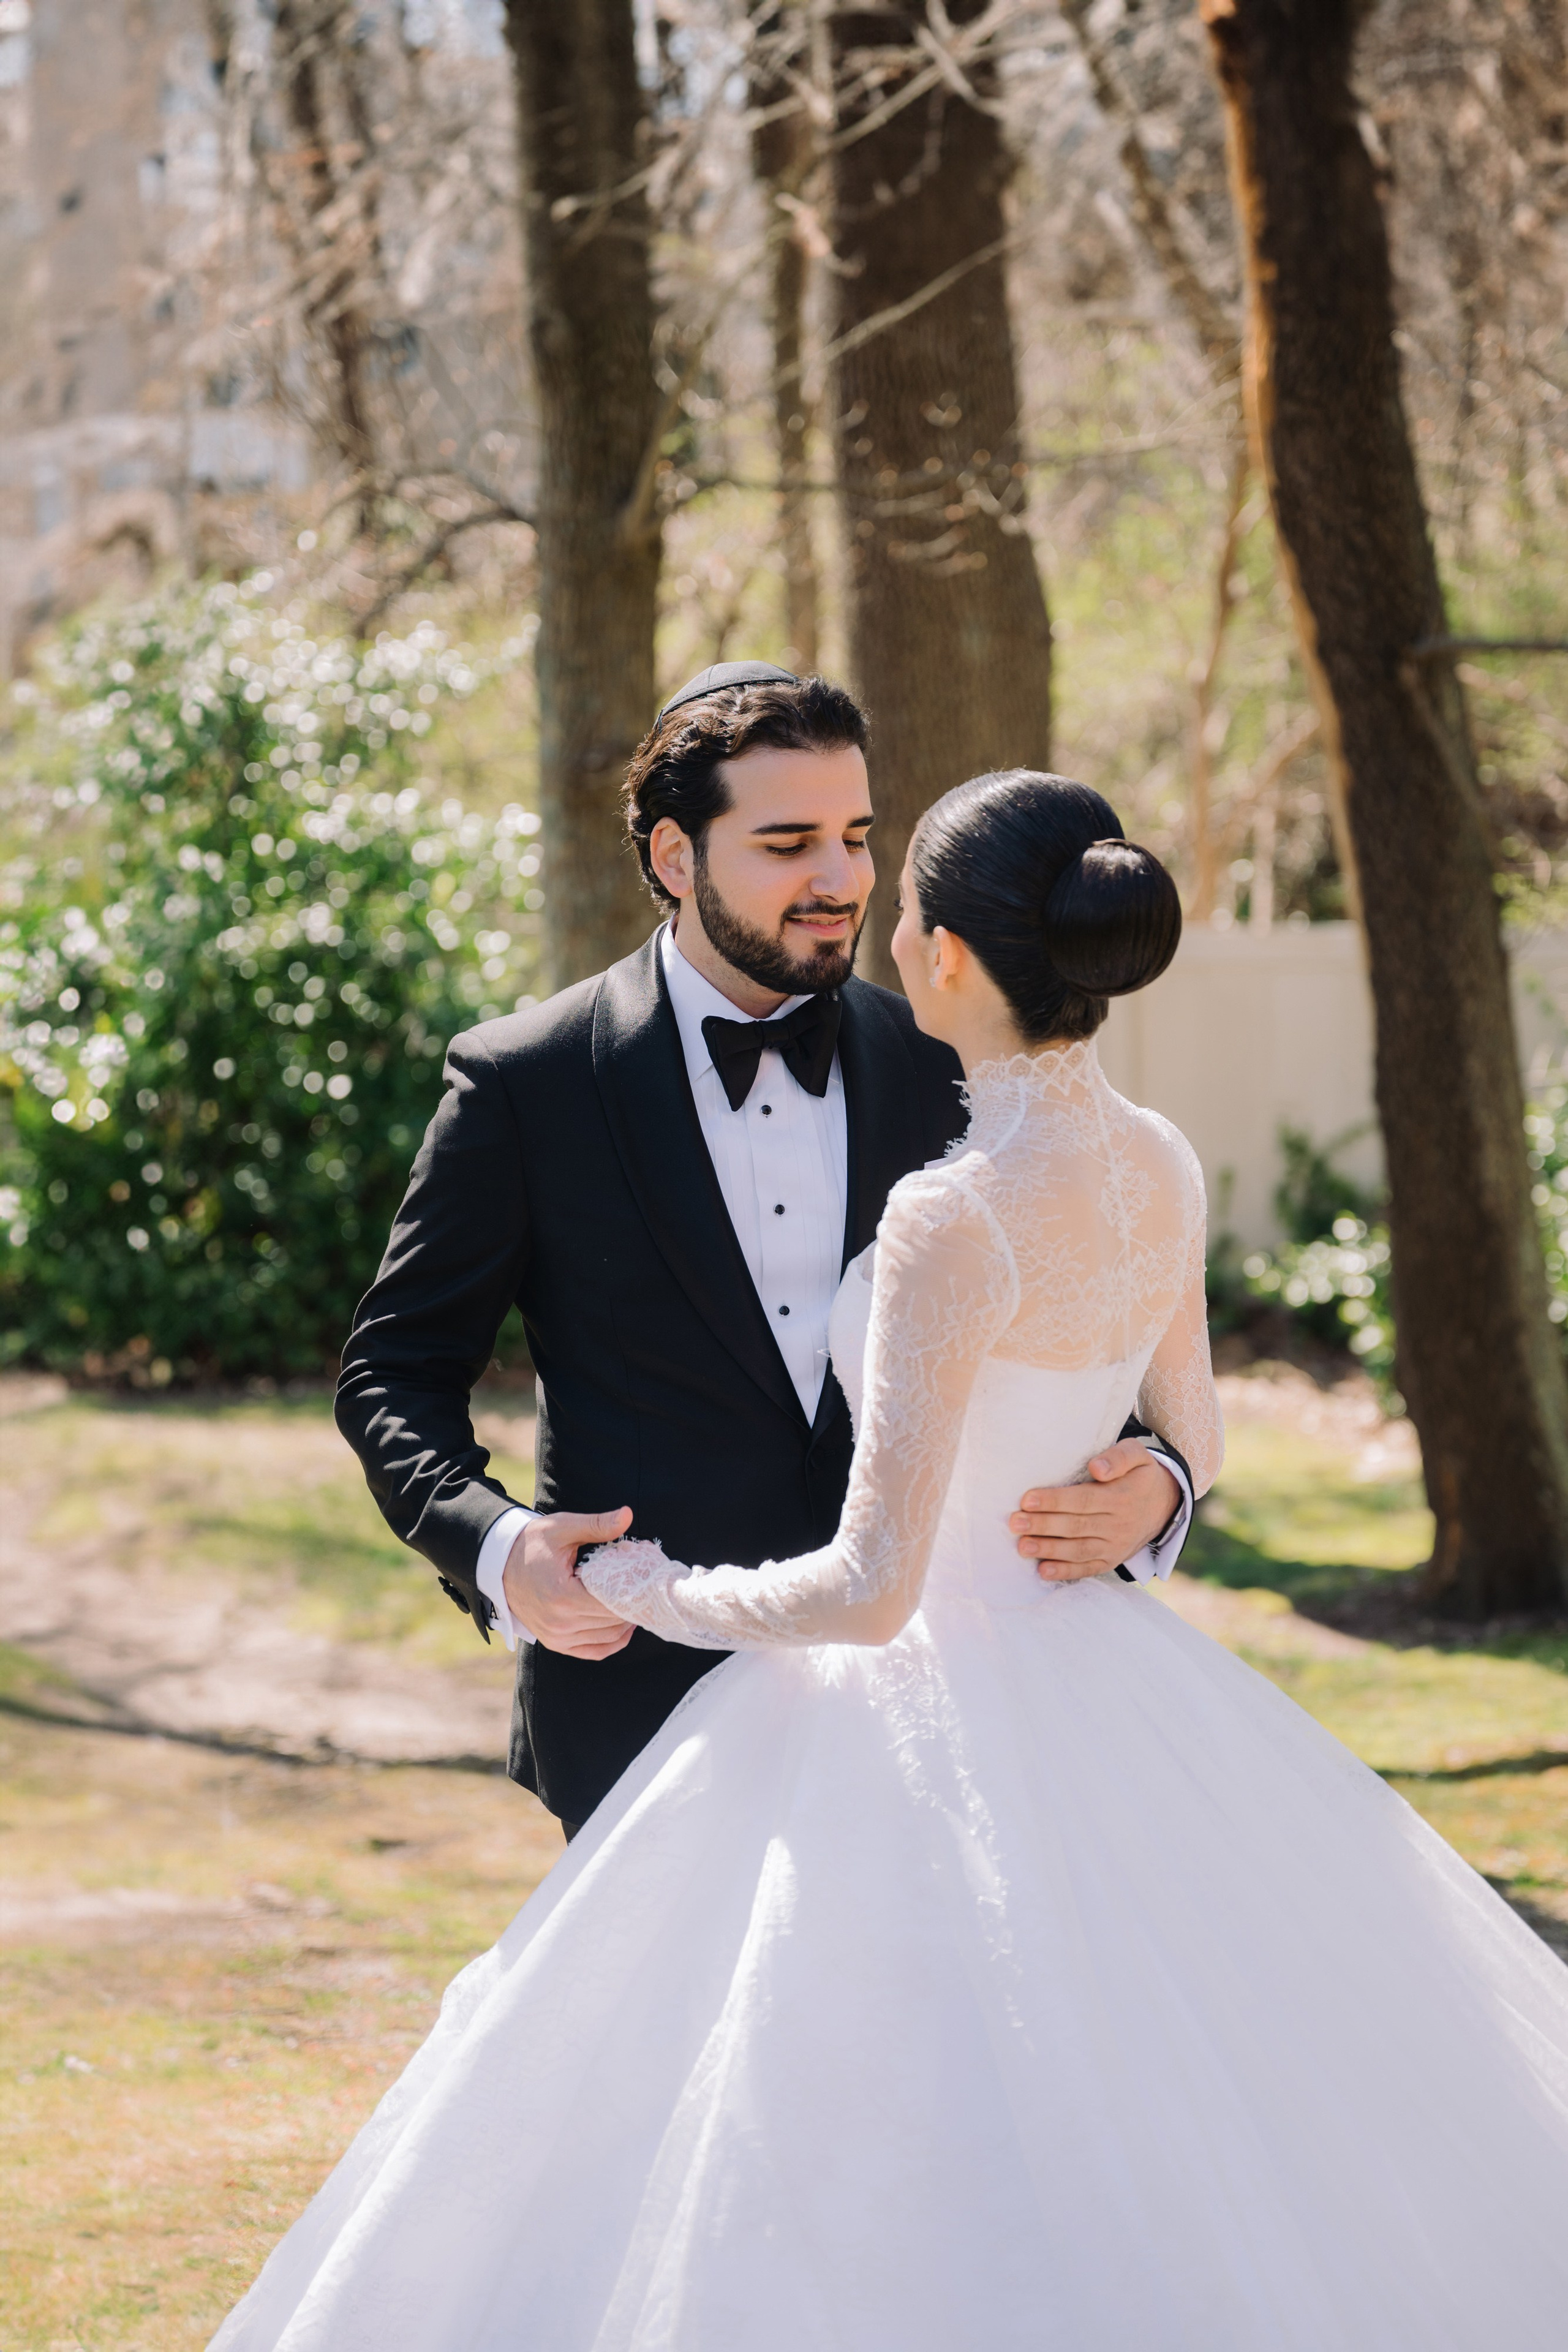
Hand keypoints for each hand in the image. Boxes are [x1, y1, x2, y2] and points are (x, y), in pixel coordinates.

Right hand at [502, 1507, 635, 1657]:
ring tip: (638, 1601)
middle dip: (633, 1604)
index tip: (647, 1577)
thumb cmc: (531, 1545)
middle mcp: (559, 1623)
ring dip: (626, 1622)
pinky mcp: (556, 1644)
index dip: (634, 1591)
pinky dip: (613, 1642)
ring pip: (608, 1638)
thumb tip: (627, 1515)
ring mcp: (557, 1638)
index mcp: (562, 1596)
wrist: (499, 1566)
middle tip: (647, 1587)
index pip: (612, 1602)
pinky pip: (594, 1651)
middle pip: (613, 1620)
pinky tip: (625, 1625)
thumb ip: (597, 1524)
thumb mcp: (562, 1528)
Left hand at [1009, 1440, 1178, 1582]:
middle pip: (1076, 1525)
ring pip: (1079, 1549)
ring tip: (1023, 1547)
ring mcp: (1115, 1546)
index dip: (1054, 1501)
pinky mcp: (1111, 1559)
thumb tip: (1096, 1468)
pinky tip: (1043, 1571)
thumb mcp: (1138, 1456)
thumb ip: (1118, 1457)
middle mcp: (1118, 1524)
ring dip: (1049, 1550)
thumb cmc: (1141, 1475)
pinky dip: (1066, 1571)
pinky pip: (1088, 1568)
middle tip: (1015, 1522)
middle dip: (1043, 1525)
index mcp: (1121, 1497)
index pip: (1083, 1500)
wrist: (1165, 1504)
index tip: (1027, 1499)